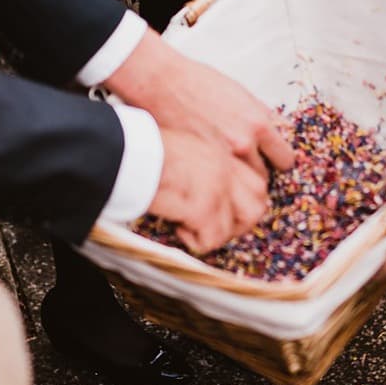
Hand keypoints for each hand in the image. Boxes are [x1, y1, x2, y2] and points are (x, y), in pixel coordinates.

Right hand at [103, 30, 295, 177]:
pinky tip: (212, 177)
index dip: (279, 161)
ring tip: (228, 176)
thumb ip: (260, 115)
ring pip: (239, 185)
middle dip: (257, 173)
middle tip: (247, 171)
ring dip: (237, 182)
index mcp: (258, 123)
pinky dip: (217, 183)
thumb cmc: (197, 84)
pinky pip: (218, 184)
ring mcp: (221, 158)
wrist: (162, 84)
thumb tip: (277, 129)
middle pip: (265, 175)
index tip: (275, 162)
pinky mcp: (199, 165)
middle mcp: (244, 144)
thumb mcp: (240, 94)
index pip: (285, 156)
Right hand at [149, 128, 269, 253]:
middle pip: (258, 201)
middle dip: (241, 221)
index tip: (230, 211)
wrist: (127, 150)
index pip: (256, 178)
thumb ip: (206, 161)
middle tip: (214, 227)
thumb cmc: (143, 145)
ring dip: (221, 233)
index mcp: (223, 146)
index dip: (247, 200)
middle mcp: (228, 163)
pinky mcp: (204, 207)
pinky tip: (178, 229)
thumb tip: (207, 187)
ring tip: (194, 228)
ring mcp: (219, 184)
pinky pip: (212, 239)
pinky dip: (196, 241)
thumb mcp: (185, 143)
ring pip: (244, 221)